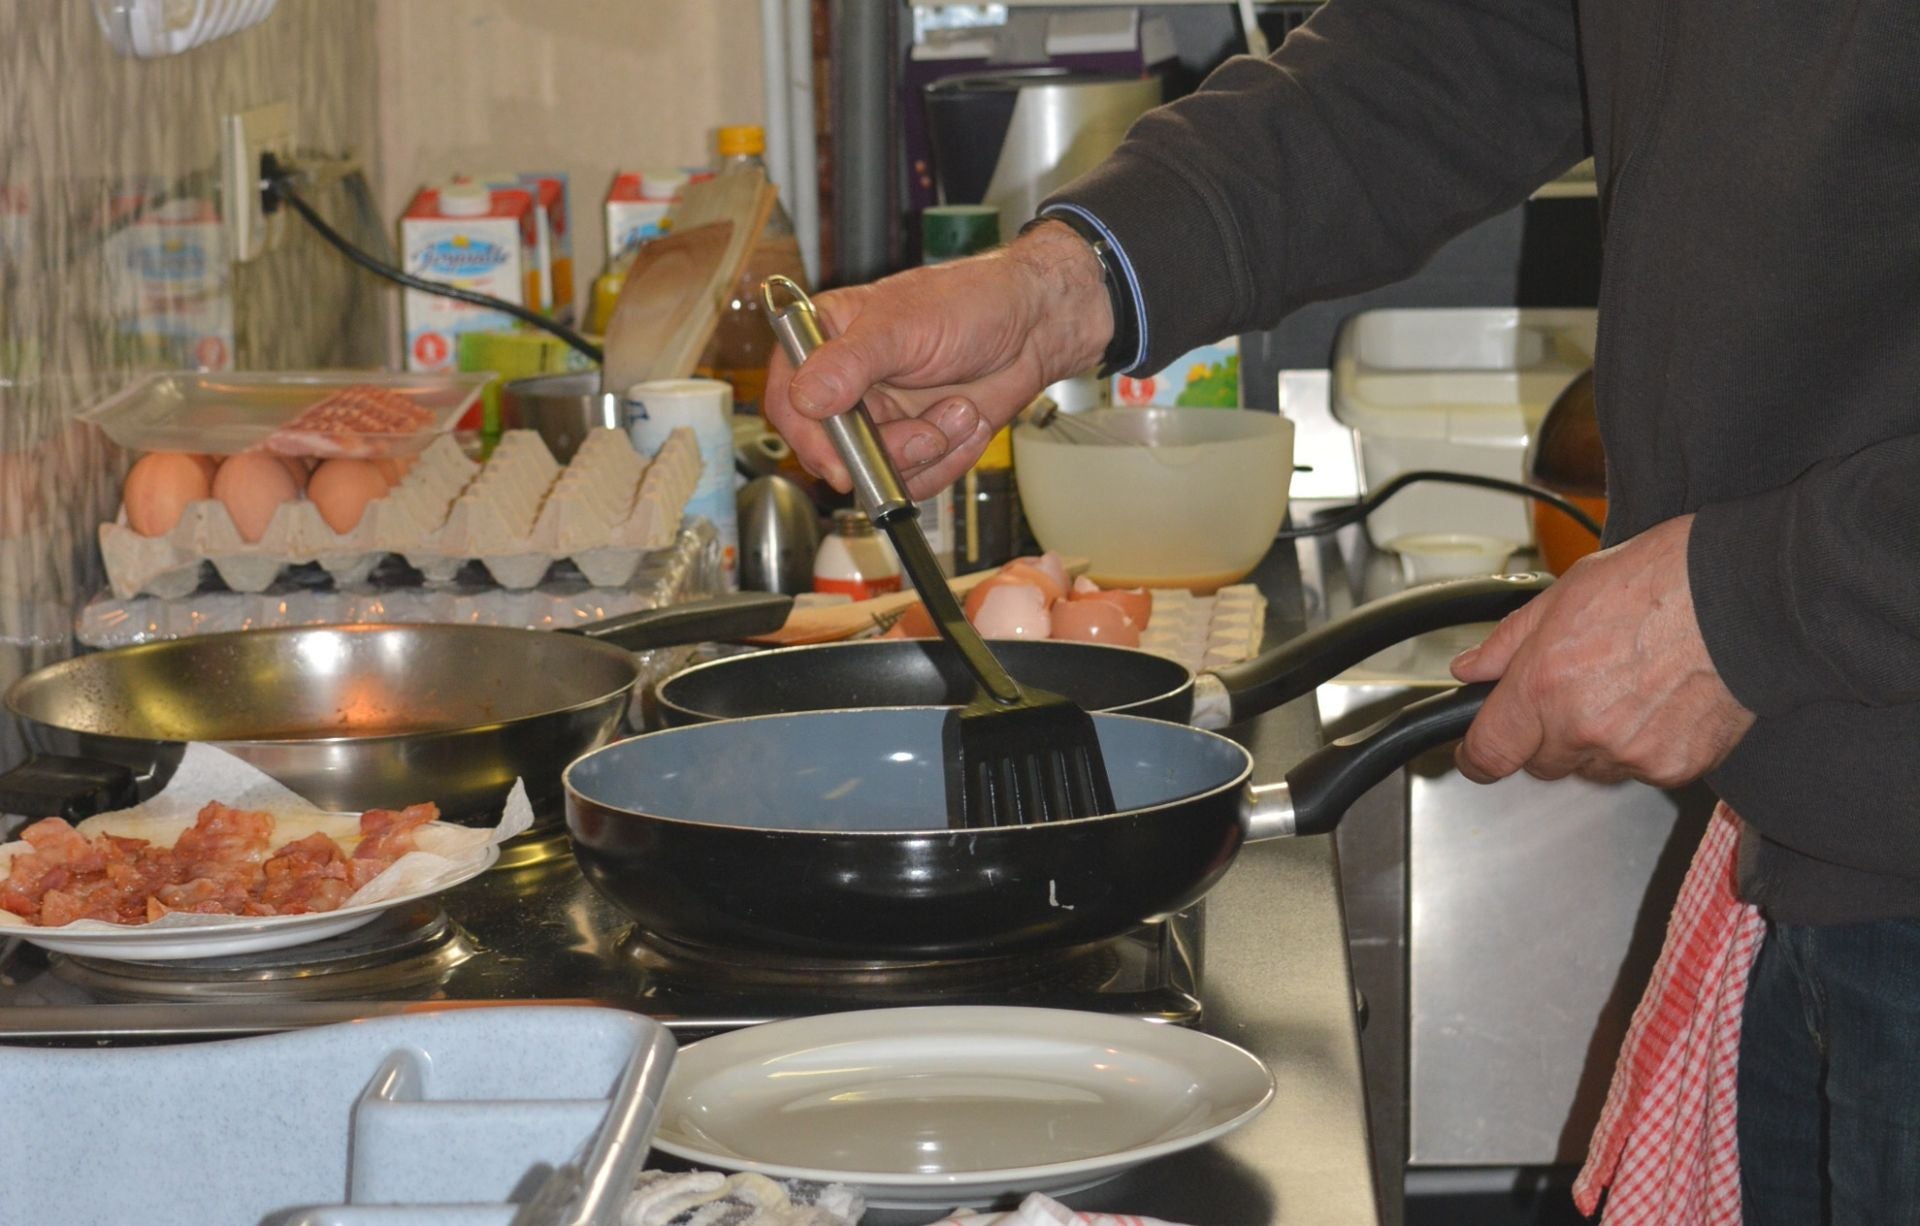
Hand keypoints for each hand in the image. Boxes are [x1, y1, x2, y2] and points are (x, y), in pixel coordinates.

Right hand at [762, 221, 1113, 499]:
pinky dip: (949, 460)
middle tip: (923, 435)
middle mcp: (849, 383)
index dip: (807, 436)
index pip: (788, 398)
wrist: (1035, 326)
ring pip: (877, 472)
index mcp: (827, 339)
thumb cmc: (971, 302)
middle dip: (883, 453)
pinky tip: (968, 423)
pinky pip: (916, 481)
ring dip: (927, 452)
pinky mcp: (917, 444)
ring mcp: (883, 418)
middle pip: (832, 450)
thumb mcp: (903, 325)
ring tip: (958, 410)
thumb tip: (806, 396)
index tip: (837, 460)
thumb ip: (850, 362)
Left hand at [1449, 514, 1754, 786]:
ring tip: (1626, 687)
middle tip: (1574, 691)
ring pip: (1591, 768)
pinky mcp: (1676, 767)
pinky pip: (1641, 771)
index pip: (1490, 753)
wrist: (1743, 597)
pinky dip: (1642, 747)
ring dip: (1594, 743)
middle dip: (1545, 737)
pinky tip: (1659, 702)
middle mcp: (1583, 728)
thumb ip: (1507, 643)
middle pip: (1541, 764)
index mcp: (1544, 685)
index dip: (1477, 757)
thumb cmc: (1659, 582)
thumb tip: (1471, 669)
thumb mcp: (1563, 595)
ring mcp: (1632, 754)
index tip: (1477, 754)